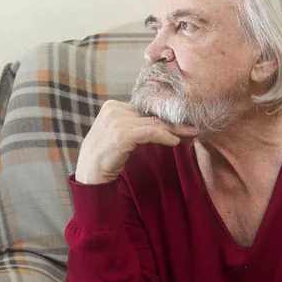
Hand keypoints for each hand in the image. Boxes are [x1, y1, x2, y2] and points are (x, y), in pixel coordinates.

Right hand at [75, 100, 196, 183]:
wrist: (90, 174)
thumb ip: (133, 125)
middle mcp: (113, 109)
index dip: (165, 115)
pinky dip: (165, 136)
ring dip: (175, 128)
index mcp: (113, 106)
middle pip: (151, 114)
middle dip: (174, 121)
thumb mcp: (118, 135)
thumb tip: (159, 123)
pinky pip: (151, 132)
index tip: (182, 121)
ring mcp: (116, 121)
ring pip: (154, 122)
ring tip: (190, 133)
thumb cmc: (105, 157)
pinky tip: (176, 141)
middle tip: (192, 126)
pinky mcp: (122, 135)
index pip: (145, 108)